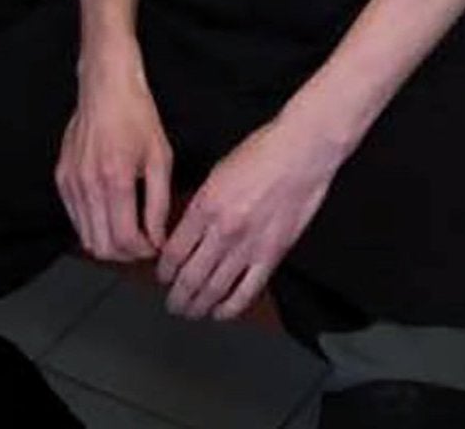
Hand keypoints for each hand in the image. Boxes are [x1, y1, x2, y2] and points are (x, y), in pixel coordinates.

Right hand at [57, 51, 172, 261]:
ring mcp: (71, 182)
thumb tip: (157, 237)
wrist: (106, 87)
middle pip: (102, 246)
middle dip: (126, 253)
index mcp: (115, 179)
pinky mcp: (62, 178)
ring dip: (108, 243)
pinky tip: (110, 215)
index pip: (124, 239)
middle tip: (143, 243)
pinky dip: (93, 227)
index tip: (154, 246)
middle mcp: (88, 184)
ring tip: (129, 231)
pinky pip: (75, 219)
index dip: (142, 251)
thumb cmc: (136, 116)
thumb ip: (159, 203)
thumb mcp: (160, 158)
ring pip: (86, 238)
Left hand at [158, 121, 340, 319]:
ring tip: (192, 312)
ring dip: (199, 305)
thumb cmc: (264, 152)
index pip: (174, 252)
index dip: (164, 271)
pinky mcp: (272, 254)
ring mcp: (248, 245)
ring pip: (215, 289)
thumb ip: (201, 203)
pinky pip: (247, 291)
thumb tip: (187, 229)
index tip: (163, 277)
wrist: (301, 151)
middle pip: (190, 277)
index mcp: (205, 206)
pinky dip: (231, 307)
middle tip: (173, 303)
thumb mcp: (218, 171)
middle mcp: (223, 230)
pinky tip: (221, 313)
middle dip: (178, 296)